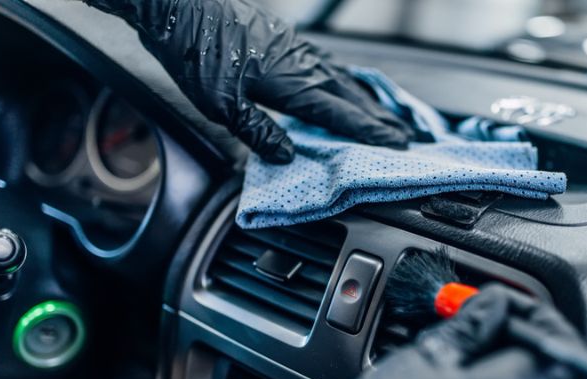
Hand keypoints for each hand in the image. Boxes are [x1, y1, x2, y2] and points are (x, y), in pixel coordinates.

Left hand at [84, 0, 413, 163]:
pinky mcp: (286, 40)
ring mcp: (296, 49)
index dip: (370, 132)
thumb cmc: (197, 54)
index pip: (341, 114)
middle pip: (351, 96)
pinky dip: (345, 79)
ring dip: (366, 100)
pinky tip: (345, 83)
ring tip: (385, 116)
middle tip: (405, 137)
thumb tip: (287, 155)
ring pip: (342, 78)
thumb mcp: (222, 105)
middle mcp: (302, 64)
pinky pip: (327, 64)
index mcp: (292, 83)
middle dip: (379, 119)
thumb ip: (258, 131)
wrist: (181, 7)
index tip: (397, 144)